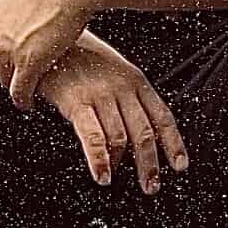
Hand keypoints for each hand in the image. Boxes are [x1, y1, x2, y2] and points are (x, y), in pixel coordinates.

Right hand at [33, 32, 188, 192]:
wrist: (47, 40)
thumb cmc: (78, 57)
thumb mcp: (113, 70)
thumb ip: (128, 98)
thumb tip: (137, 136)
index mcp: (136, 80)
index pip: (163, 117)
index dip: (173, 144)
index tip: (179, 166)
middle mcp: (122, 87)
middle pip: (144, 133)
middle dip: (149, 164)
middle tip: (151, 186)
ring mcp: (100, 95)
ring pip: (121, 138)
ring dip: (121, 165)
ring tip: (116, 180)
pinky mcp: (77, 102)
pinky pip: (93, 137)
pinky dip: (99, 160)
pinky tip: (102, 175)